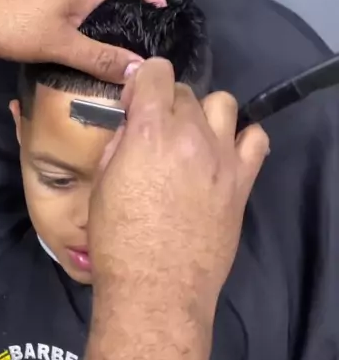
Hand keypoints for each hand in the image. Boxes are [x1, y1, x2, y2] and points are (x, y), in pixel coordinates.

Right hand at [88, 59, 268, 327]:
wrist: (157, 287)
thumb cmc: (118, 241)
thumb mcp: (103, 184)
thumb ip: (122, 144)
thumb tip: (134, 127)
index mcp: (150, 131)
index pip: (156, 72)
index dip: (142, 82)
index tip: (134, 103)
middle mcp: (191, 135)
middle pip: (186, 92)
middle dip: (167, 104)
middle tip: (156, 134)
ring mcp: (222, 157)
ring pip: (223, 104)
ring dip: (204, 115)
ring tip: (192, 140)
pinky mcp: (242, 181)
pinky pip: (256, 139)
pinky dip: (241, 139)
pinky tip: (223, 156)